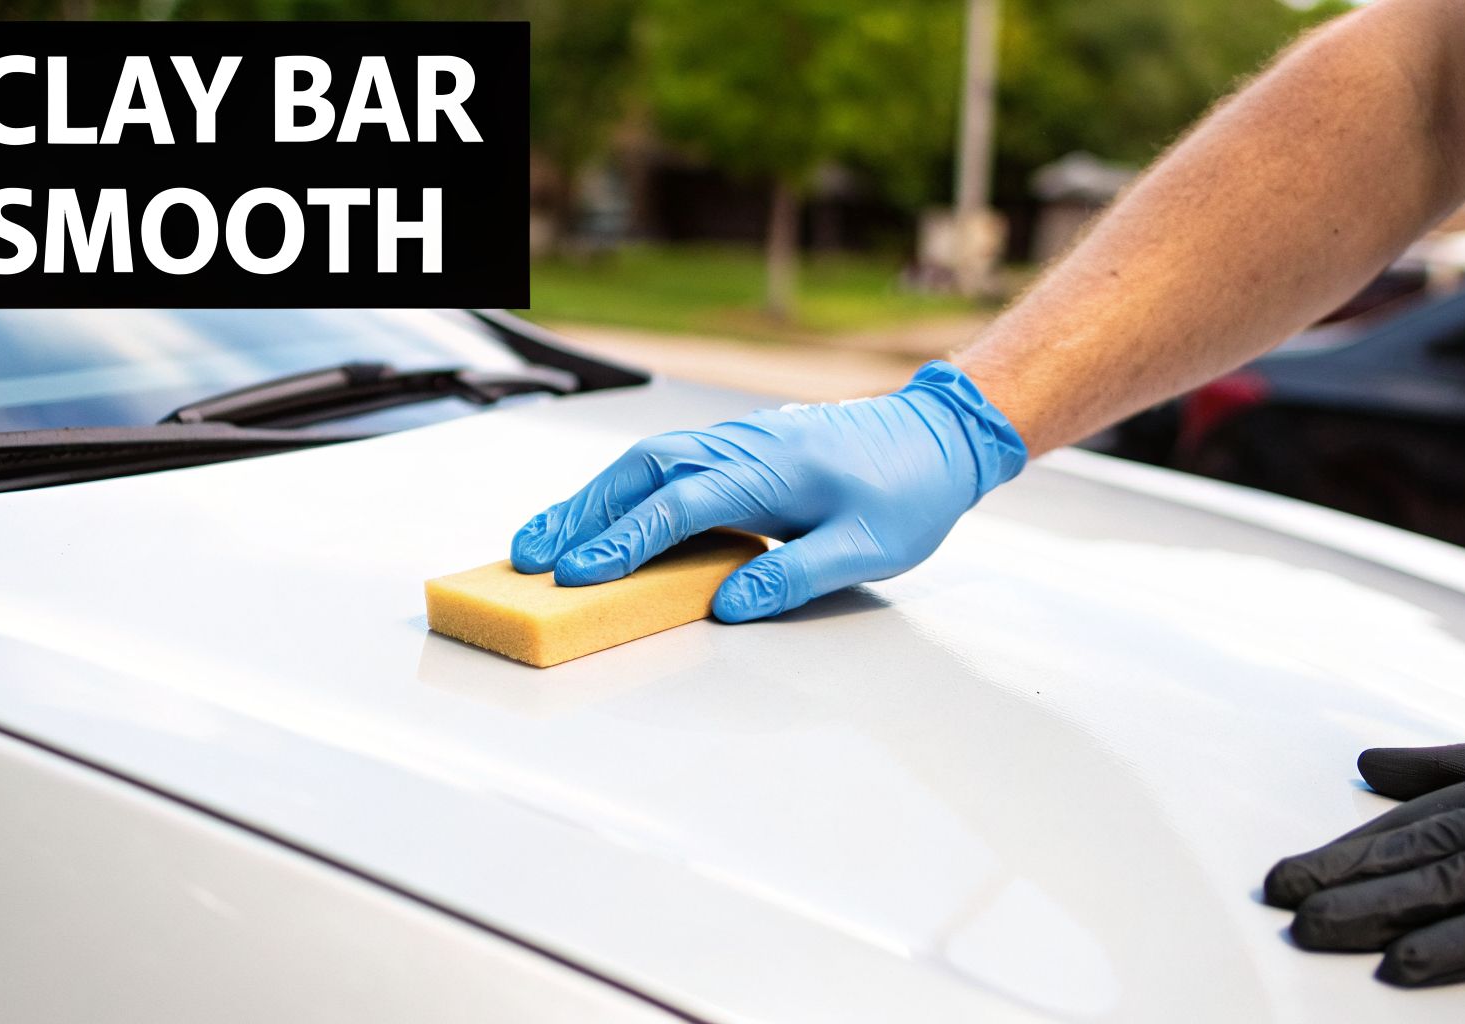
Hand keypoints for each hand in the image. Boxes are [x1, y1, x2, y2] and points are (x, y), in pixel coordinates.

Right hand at [509, 360, 1025, 621]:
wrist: (936, 436)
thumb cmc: (909, 491)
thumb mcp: (868, 548)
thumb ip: (796, 576)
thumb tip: (729, 604)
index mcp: (769, 470)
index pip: (678, 507)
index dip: (625, 542)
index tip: (579, 574)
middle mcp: (740, 448)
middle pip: (640, 474)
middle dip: (579, 516)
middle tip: (528, 558)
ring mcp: (734, 442)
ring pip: (643, 463)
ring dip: (589, 500)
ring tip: (540, 540)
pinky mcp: (735, 450)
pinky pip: (663, 463)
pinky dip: (619, 489)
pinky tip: (595, 514)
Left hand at [1264, 719, 1464, 986]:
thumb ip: (1452, 769)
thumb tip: (1368, 764)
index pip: (1408, 826)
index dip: (1343, 852)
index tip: (1284, 875)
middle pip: (1419, 854)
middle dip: (1348, 880)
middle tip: (1286, 902)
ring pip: (1454, 887)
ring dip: (1384, 911)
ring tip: (1323, 929)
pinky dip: (1461, 946)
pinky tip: (1409, 965)